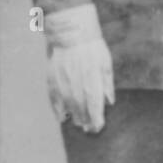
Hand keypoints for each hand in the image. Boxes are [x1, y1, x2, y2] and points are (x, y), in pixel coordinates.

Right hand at [44, 5, 114, 133]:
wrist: (71, 32)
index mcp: (92, 77)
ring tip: (80, 124)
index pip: (95, 103)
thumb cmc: (92, 47)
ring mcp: (62, 81)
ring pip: (68, 105)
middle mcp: (77, 81)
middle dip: (86, 120)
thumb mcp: (105, 62)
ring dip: (74, 117)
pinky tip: (62, 118)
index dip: (96, 117)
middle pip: (81, 107)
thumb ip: (107, 83)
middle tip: (90, 130)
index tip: (99, 127)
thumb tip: (109, 102)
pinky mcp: (52, 79)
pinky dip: (57, 110)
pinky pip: (54, 98)